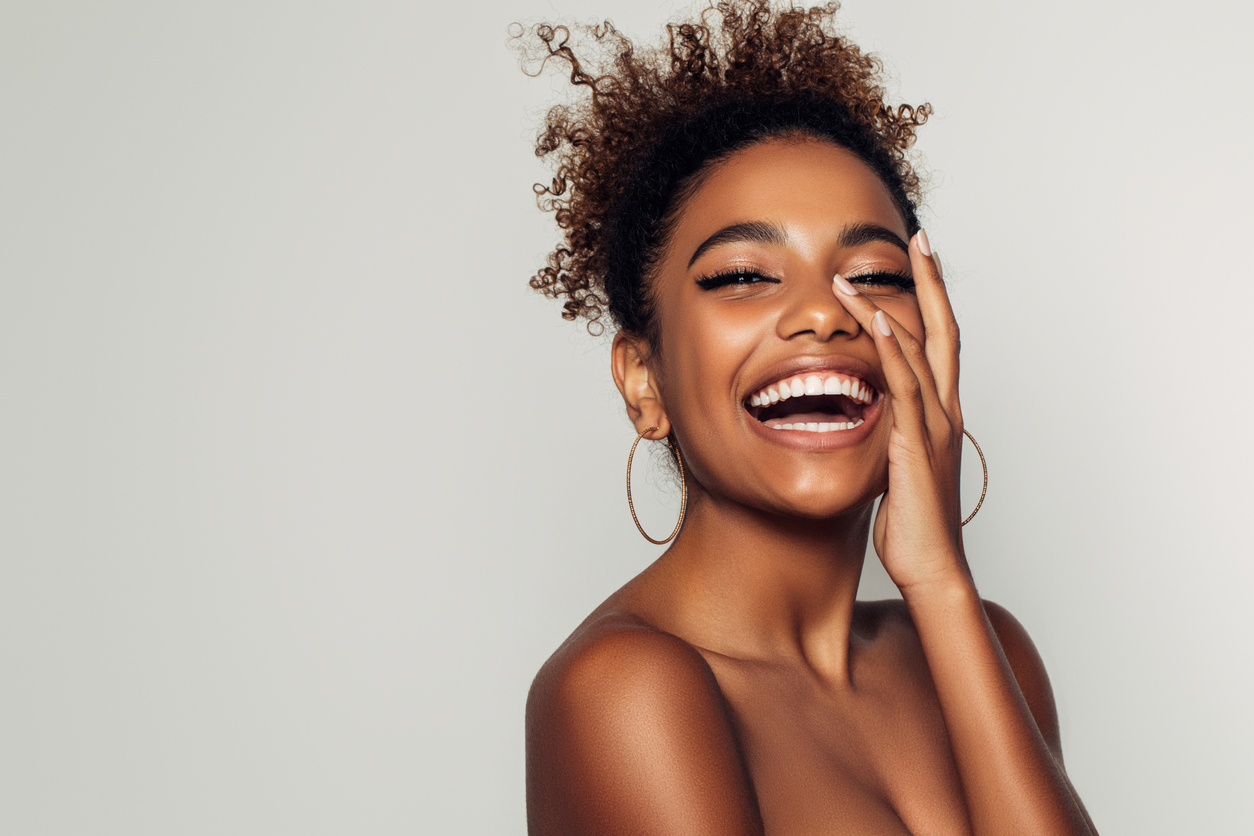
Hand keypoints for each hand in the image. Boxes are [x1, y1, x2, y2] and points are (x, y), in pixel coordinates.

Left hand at [832, 231, 967, 591]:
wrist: (932, 568)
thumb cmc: (912, 527)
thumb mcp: (896, 470)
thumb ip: (889, 439)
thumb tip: (868, 423)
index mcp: (941, 416)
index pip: (942, 346)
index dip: (933, 303)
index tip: (920, 264)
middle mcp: (945, 412)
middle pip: (945, 332)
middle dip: (931, 283)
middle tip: (920, 239)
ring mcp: (935, 426)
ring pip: (921, 351)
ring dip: (893, 305)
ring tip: (861, 272)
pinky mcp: (916, 445)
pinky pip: (904, 386)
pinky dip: (892, 349)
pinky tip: (877, 320)